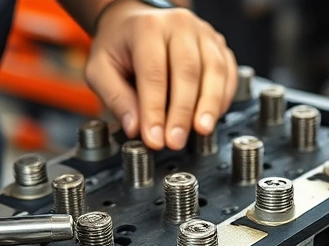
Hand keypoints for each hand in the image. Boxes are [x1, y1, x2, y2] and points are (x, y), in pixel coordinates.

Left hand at [84, 0, 237, 150]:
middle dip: (182, 112)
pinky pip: (228, 73)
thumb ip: (116, 98)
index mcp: (147, 28)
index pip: (153, 73)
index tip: (154, 138)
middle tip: (176, 141)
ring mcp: (203, 34)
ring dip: (209, 106)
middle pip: (188, 71)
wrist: (136, 21)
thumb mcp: (100, 69)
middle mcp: (179, 25)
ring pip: (214, 71)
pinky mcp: (218, 46)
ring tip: (202, 131)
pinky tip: (213, 117)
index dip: (154, 110)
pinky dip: (223, 97)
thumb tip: (135, 128)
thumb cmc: (119, 45)